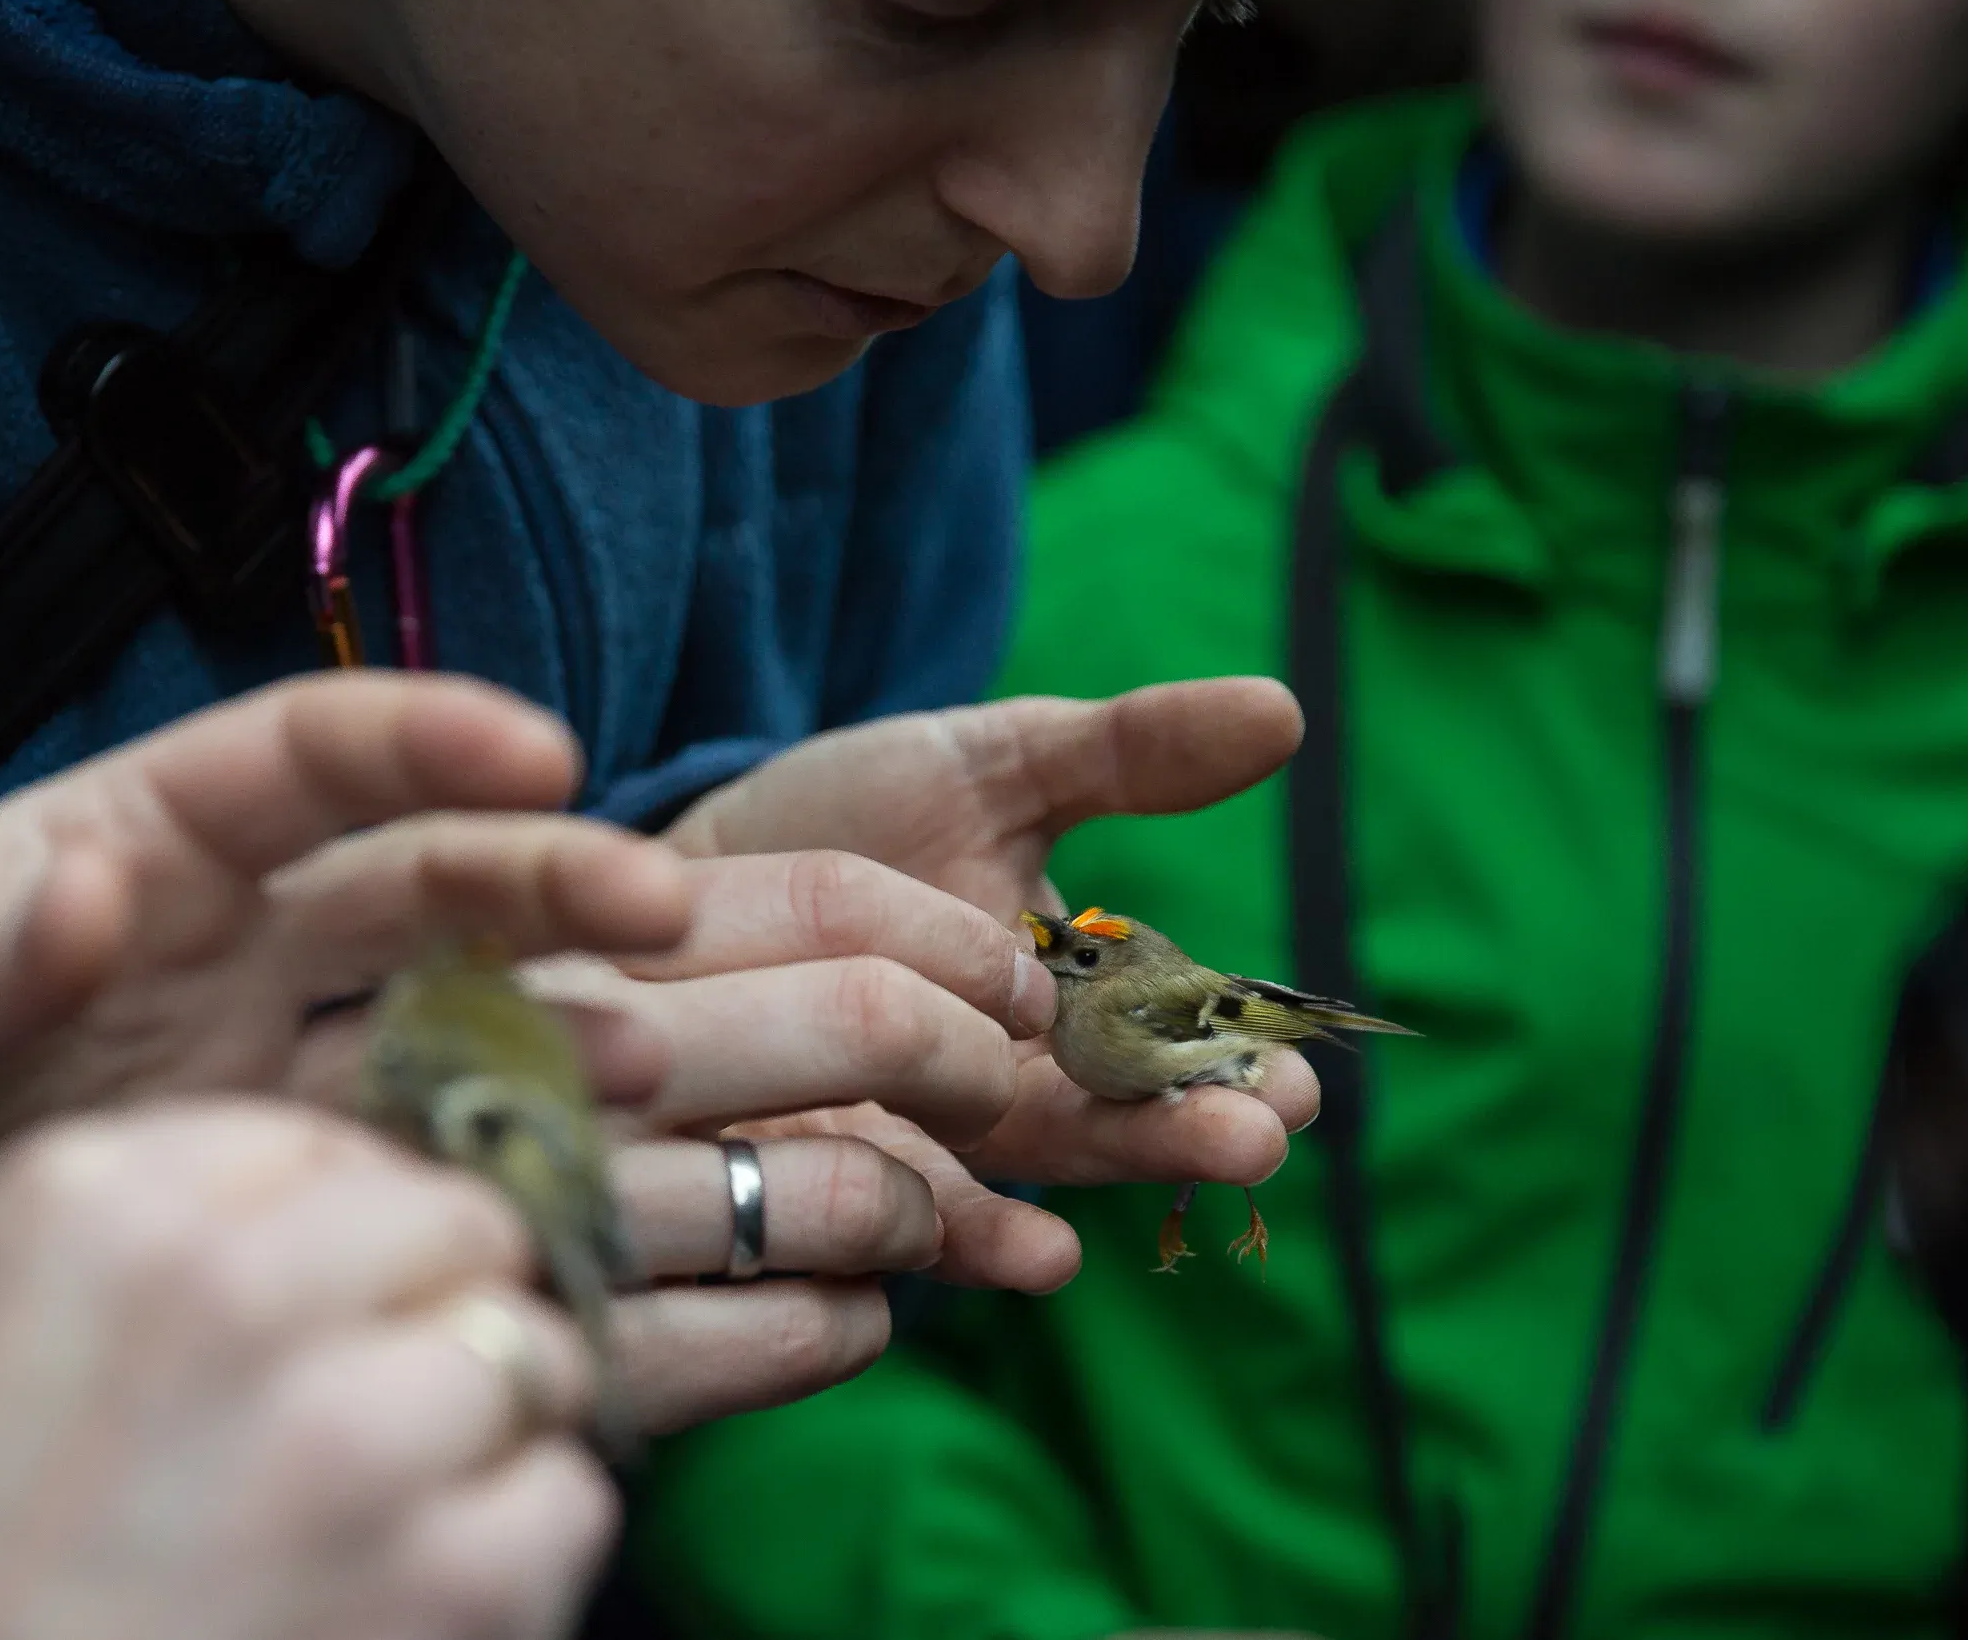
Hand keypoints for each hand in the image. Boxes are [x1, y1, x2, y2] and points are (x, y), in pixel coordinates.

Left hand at [0, 673, 692, 1389]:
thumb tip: (87, 898)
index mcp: (135, 845)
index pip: (305, 760)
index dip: (426, 737)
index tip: (541, 748)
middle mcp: (225, 947)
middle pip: (418, 880)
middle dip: (549, 874)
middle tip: (665, 907)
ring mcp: (252, 1075)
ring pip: (442, 1023)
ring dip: (551, 1022)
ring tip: (647, 1058)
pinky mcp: (257, 1196)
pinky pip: (399, 1169)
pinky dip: (489, 1168)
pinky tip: (570, 1186)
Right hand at [0, 1101, 612, 1639]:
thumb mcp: (0, 1332)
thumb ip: (175, 1227)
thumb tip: (371, 1190)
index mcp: (95, 1206)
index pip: (328, 1146)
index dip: (348, 1236)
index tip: (318, 1313)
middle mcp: (224, 1291)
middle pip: (455, 1224)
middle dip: (443, 1312)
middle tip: (371, 1417)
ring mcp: (349, 1433)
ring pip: (529, 1350)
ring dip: (486, 1437)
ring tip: (380, 1519)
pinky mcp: (452, 1572)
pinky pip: (564, 1495)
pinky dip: (514, 1556)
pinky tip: (406, 1598)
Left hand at [663, 680, 1319, 1187]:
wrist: (669, 875)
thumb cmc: (837, 818)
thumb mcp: (985, 763)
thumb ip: (1126, 754)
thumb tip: (1287, 710)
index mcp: (1069, 989)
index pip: (1174, 1028)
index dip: (1238, 1053)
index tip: (1298, 1072)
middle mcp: (1009, 1076)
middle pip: (1119, 1109)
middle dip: (1193, 1124)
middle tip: (1262, 1131)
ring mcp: (924, 1134)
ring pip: (1032, 1161)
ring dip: (1117, 1169)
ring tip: (1187, 1164)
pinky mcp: (827, 1173)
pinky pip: (911, 1219)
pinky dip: (975, 1239)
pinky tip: (1038, 1257)